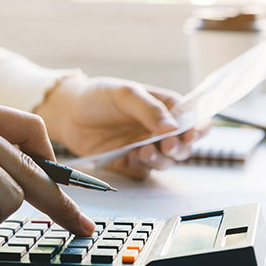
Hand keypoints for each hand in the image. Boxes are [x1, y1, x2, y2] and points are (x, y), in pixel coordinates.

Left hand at [35, 74, 208, 179]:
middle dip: (179, 148)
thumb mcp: (126, 94)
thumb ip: (149, 110)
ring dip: (160, 159)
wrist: (68, 113)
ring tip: (145, 150)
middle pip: (183, 146)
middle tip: (168, 145)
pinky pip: (143, 170)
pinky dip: (141, 167)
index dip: (197, 129)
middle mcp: (158, 131)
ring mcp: (144, 148)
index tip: (191, 134)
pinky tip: (132, 156)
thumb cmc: (98, 96)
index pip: (193, 120)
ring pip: (165, 162)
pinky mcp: (128, 162)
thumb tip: (173, 128)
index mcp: (165, 109)